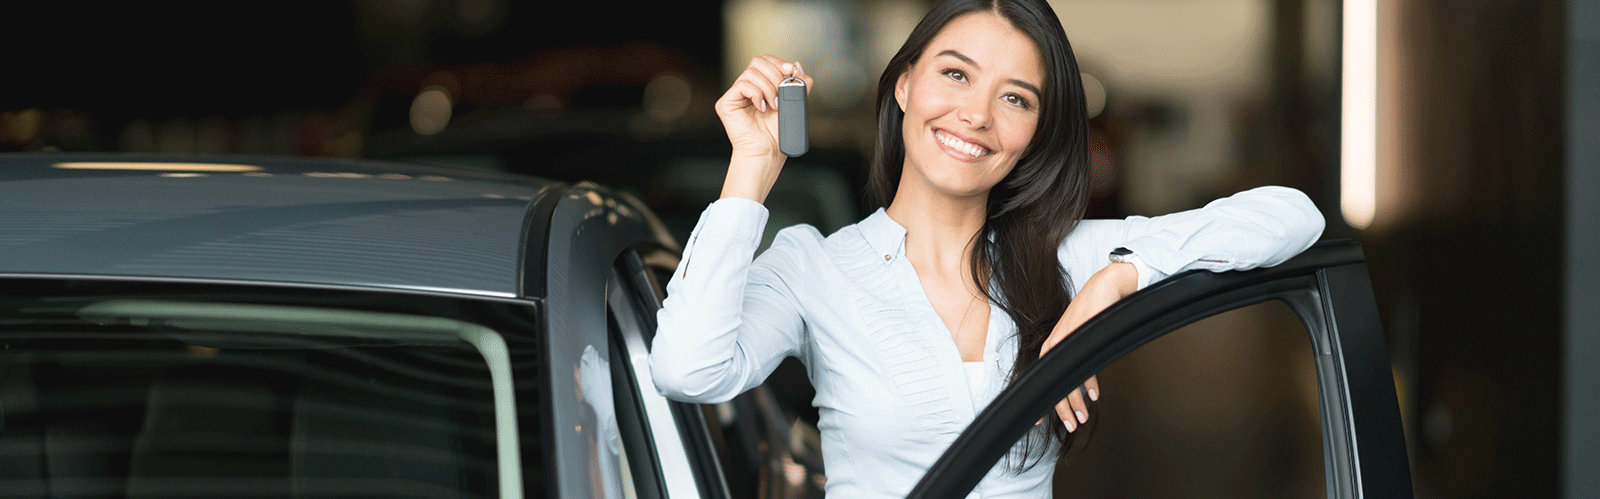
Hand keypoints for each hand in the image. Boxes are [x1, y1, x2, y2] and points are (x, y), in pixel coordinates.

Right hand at [716, 55, 811, 202]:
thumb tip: (797, 65)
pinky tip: (762, 108)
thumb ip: (798, 84)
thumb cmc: (777, 134)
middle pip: (757, 61)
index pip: (766, 61)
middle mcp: (746, 88)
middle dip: (774, 74)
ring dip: (768, 88)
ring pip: (751, 72)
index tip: (791, 70)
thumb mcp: (794, 103)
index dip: (778, 62)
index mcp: (760, 86)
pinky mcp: (726, 103)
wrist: (768, 152)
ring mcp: (735, 95)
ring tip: (773, 105)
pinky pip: (742, 85)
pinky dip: (757, 94)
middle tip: (781, 92)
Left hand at [1040, 262, 1137, 431]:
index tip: (1039, 421)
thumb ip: (1073, 355)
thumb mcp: (1078, 336)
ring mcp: (1067, 340)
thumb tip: (1077, 381)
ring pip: (1067, 380)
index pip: (1041, 379)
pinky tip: (1092, 394)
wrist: (1103, 288)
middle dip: (1061, 409)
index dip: (1041, 401)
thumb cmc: (1091, 312)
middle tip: (1070, 425)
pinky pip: (1084, 366)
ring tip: (1082, 417)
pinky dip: (1088, 383)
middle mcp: (1055, 345)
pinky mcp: (1081, 336)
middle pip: (1054, 384)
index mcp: (1051, 347)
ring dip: (1075, 403)